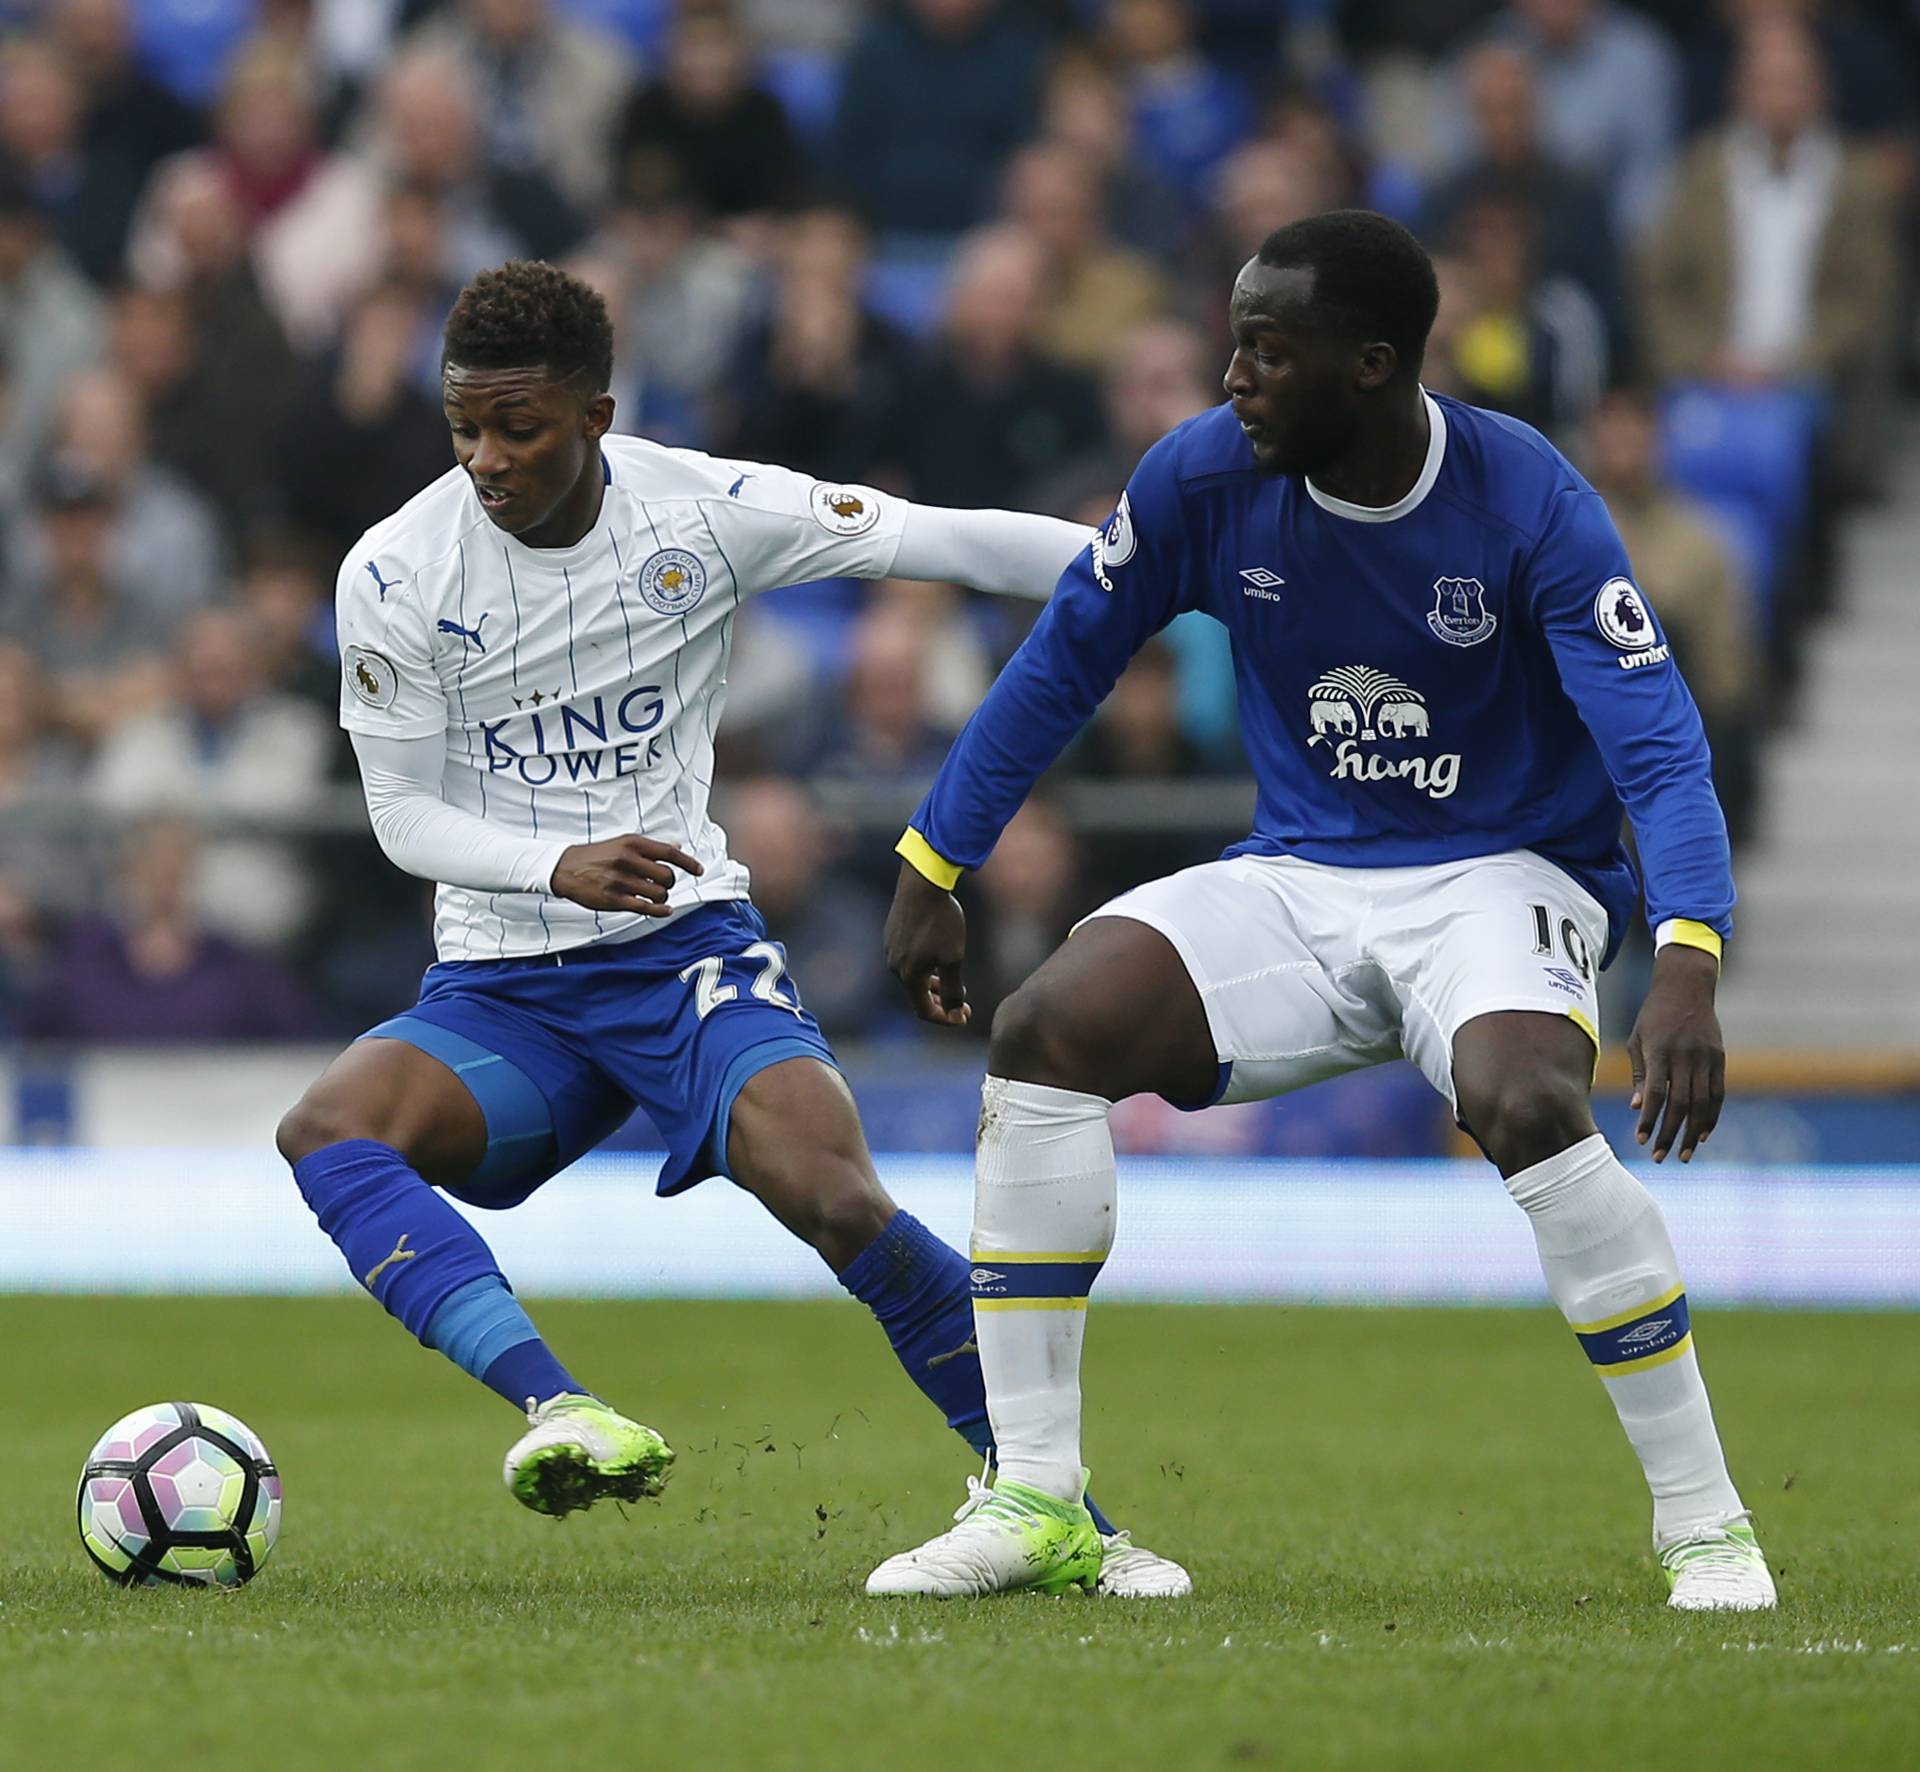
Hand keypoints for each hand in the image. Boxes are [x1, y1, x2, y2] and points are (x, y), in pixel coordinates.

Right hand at [550, 834, 702, 915]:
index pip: (669, 853)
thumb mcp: (623, 843)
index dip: (688, 863)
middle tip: (662, 884)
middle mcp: (628, 860)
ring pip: (659, 894)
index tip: (699, 870)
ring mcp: (621, 881)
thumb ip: (650, 847)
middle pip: (667, 877)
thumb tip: (677, 848)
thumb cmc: (597, 855)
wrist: (565, 868)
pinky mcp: (614, 900)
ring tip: (653, 894)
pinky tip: (665, 910)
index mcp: (632, 844)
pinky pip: (646, 908)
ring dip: (662, 897)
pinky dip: (659, 910)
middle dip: (669, 883)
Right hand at [885, 860, 969, 1026]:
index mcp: (909, 976)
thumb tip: (953, 1012)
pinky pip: (908, 958)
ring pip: (913, 975)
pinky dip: (924, 965)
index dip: (944, 1019)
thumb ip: (953, 988)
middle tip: (962, 1002)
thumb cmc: (941, 921)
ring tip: (952, 977)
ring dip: (932, 982)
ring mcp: (890, 948)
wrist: (922, 884)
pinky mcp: (891, 933)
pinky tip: (937, 953)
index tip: (963, 1017)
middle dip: (941, 1001)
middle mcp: (894, 966)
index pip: (924, 1010)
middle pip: (917, 993)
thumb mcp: (953, 958)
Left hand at [1627, 944, 1724, 1162]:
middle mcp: (1685, 1057)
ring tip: (1682, 1153)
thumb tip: (1638, 1109)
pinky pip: (1717, 1094)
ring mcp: (1705, 1058)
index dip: (1649, 1120)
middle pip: (1679, 1104)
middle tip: (1660, 1157)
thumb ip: (1640, 1075)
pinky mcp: (1719, 1058)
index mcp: (1660, 1052)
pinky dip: (1711, 1116)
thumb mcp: (1637, 1040)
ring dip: (1692, 1132)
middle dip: (1669, 1133)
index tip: (1641, 1140)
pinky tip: (1702, 1134)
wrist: (1686, 987)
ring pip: (1701, 1103)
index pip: (1655, 1094)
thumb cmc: (1653, 1016)